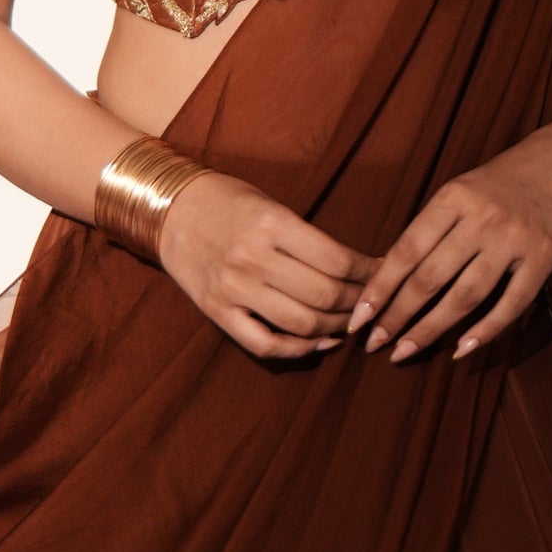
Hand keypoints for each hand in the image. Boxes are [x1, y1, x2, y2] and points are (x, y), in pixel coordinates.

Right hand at [156, 171, 371, 360]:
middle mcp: (253, 259)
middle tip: (372, 301)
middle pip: (326, 296)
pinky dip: (299, 350)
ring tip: (350, 321)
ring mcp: (233, 289)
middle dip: (359, 303)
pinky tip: (319, 342)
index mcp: (272, 224)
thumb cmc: (228, 201)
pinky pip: (266, 344)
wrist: (169, 209)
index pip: (338, 260)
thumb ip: (308, 238)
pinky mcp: (217, 312)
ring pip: (303, 324)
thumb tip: (358, 270)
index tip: (382, 273)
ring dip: (336, 328)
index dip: (369, 272)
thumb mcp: (271, 204)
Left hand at [350, 127, 551, 361]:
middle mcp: (482, 219)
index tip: (358, 318)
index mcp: (453, 198)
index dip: (380, 288)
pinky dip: (484, 331)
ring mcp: (514, 240)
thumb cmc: (500, 183)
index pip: (406, 250)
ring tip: (405, 350)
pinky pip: (510, 304)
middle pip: (431, 277)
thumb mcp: (459, 191)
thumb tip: (388, 278)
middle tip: (374, 343)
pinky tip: (459, 350)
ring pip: (465, 295)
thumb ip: (430, 228)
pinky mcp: (542, 259)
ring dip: (431, 329)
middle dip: (398, 315)